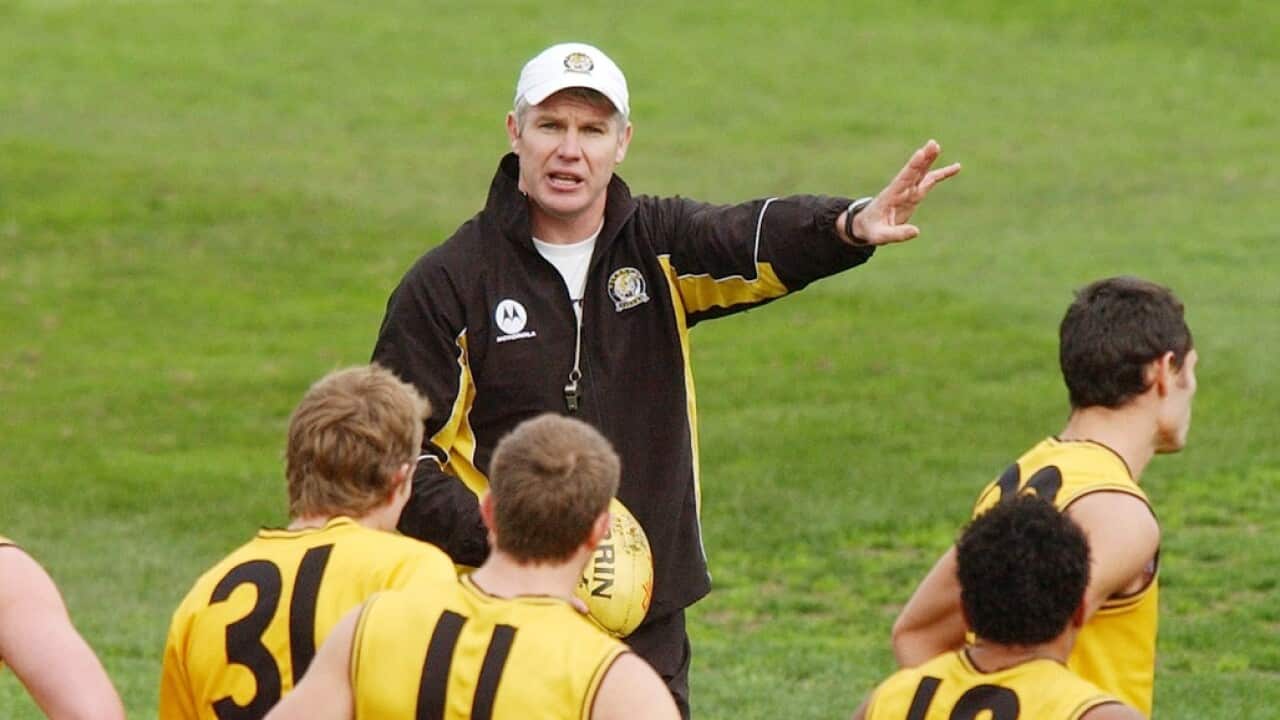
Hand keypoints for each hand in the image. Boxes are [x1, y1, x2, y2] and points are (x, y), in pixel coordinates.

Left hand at [842, 139, 960, 245]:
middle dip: (923, 159)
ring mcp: (908, 190)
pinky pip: (930, 181)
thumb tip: (917, 231)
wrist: (865, 225)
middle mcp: (900, 189)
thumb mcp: (880, 236)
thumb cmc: (871, 230)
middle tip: (933, 144)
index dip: (912, 167)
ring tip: (937, 146)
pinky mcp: (914, 195)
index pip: (903, 179)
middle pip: (913, 171)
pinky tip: (956, 168)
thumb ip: (897, 234)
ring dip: (929, 160)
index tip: (920, 153)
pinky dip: (942, 174)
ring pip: (922, 172)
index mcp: (891, 196)